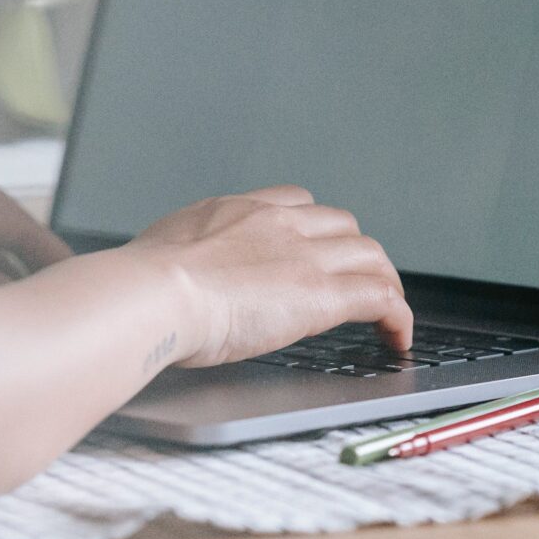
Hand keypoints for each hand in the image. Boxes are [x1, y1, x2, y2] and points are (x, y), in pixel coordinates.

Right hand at [125, 185, 411, 366]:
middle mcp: (278, 223)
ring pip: (370, 255)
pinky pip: (381, 296)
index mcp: (237, 211)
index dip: (314, 228)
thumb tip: (162, 277)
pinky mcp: (322, 294)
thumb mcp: (158, 253)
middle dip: (353, 253)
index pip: (296, 201)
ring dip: (382, 281)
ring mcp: (304, 256)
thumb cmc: (141, 285)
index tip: (315, 250)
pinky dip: (397, 315)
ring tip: (385, 312)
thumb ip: (176, 259)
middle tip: (356, 284)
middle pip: (341, 225)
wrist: (154, 294)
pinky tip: (397, 336)